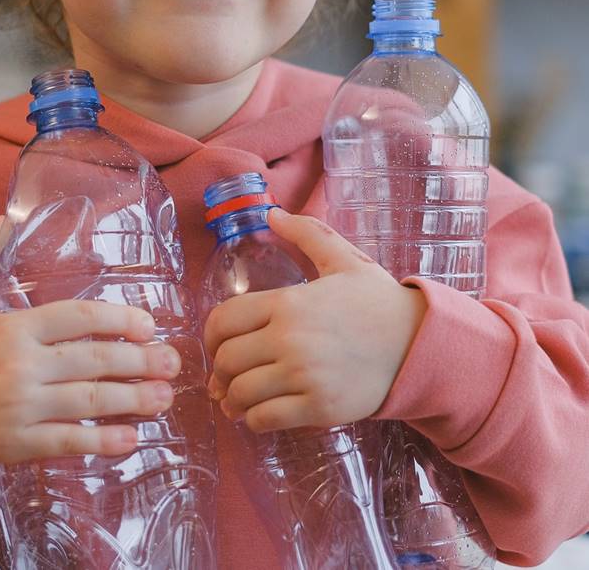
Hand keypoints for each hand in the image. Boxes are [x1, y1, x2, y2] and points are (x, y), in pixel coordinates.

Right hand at [0, 218, 181, 463]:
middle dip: (139, 361)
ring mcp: (20, 408)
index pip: (77, 319)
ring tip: (164, 396)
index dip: (118, 320)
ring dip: (132, 400)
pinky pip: (67, 442)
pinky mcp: (16, 444)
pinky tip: (131, 437)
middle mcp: (20, 367)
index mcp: (12, 329)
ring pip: (87, 402)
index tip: (148, 325)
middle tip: (172, 361)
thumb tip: (3, 219)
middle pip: (92, 361)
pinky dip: (101, 441)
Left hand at [204, 208, 426, 432]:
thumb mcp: (343, 258)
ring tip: (236, 397)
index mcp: (287, 303)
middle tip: (226, 374)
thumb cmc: (378, 301)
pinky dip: (254, 419)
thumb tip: (271, 213)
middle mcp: (290, 339)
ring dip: (233, 397)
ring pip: (241, 393)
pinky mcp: (319, 408)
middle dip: (221, 369)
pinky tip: (259, 412)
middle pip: (227, 361)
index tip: (216, 344)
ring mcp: (304, 376)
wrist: (422, 344)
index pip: (222, 321)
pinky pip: (266, 419)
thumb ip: (305, 233)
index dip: (210, 336)